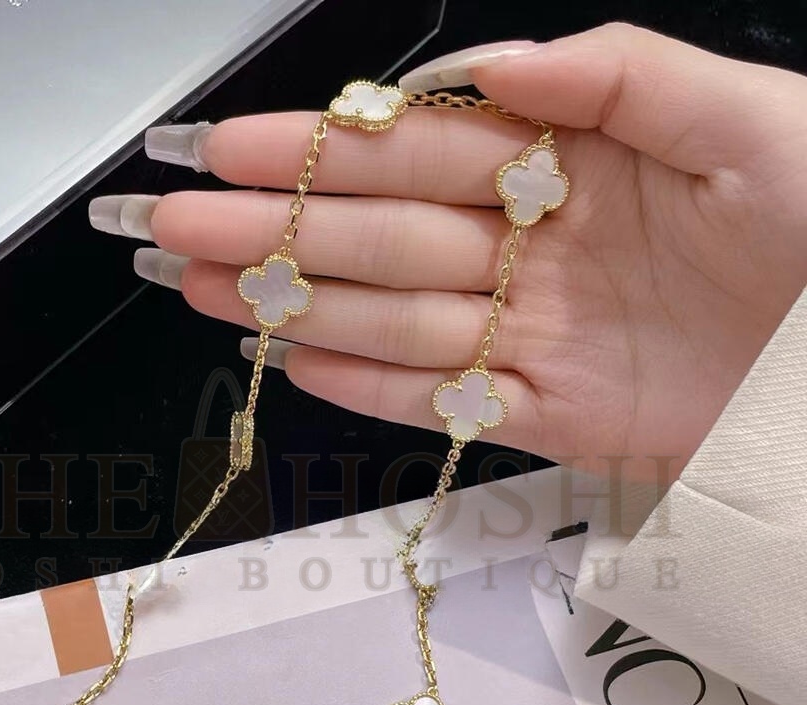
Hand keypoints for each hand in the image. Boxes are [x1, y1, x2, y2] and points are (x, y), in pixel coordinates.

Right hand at [92, 24, 806, 480]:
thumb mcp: (744, 120)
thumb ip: (616, 77)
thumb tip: (502, 67)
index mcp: (571, 168)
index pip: (420, 152)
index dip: (322, 150)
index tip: (232, 147)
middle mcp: (536, 251)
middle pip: (380, 238)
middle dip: (275, 230)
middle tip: (180, 227)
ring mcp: (536, 339)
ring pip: (391, 320)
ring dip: (297, 306)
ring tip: (213, 294)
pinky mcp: (553, 417)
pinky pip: (446, 403)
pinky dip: (371, 387)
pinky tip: (301, 363)